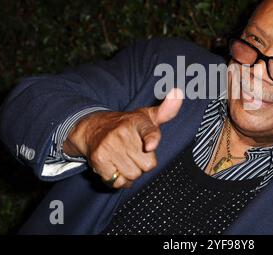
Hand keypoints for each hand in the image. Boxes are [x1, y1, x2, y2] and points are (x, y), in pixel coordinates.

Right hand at [63, 88, 182, 188]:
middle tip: (135, 153)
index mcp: (138, 121)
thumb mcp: (147, 116)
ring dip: (131, 173)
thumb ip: (167, 110)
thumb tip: (178, 91)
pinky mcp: (99, 159)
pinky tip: (115, 166)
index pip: (148, 131)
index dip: (151, 139)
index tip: (150, 146)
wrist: (93, 129)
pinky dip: (118, 179)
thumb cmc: (128, 125)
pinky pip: (118, 181)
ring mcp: (109, 146)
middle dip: (143, 164)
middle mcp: (123, 132)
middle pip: (147, 165)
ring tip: (124, 159)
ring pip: (133, 175)